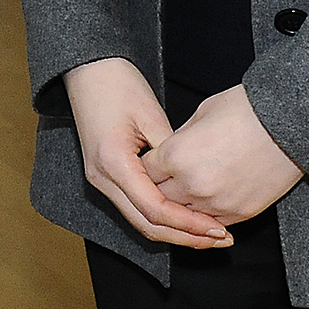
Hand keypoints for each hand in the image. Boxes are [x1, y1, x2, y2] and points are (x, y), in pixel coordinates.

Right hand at [62, 58, 229, 248]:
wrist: (88, 69)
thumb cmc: (118, 84)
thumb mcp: (152, 116)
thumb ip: (173, 154)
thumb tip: (196, 184)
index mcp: (113, 163)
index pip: (155, 209)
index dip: (188, 224)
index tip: (218, 227)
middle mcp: (102, 179)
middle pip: (146, 225)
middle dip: (185, 236)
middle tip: (220, 238)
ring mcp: (101, 180)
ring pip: (140, 221)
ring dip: (175, 231)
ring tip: (208, 233)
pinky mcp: (106, 176)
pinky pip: (135, 207)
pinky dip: (162, 218)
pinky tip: (186, 218)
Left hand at [144, 83, 302, 225]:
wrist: (291, 124)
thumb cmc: (248, 110)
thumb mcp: (201, 113)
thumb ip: (179, 137)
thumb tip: (171, 149)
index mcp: (176, 155)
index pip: (145, 172)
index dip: (147, 166)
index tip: (151, 164)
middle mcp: (192, 184)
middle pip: (159, 198)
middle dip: (158, 189)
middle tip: (163, 181)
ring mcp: (216, 203)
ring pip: (183, 217)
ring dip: (181, 206)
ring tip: (186, 193)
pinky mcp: (240, 214)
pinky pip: (211, 223)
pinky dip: (205, 215)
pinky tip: (208, 202)